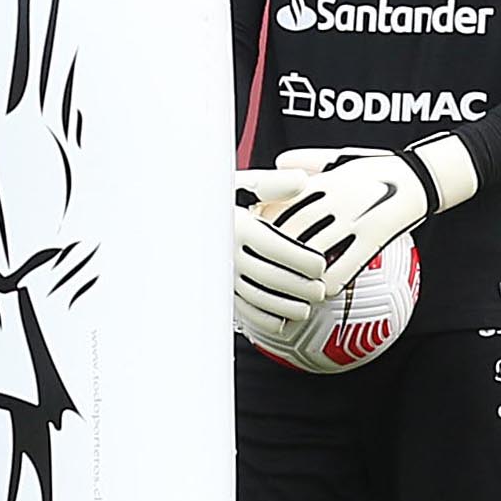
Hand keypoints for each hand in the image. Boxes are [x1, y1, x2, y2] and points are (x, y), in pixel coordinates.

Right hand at [230, 171, 330, 349]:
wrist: (180, 218)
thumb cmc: (217, 199)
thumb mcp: (242, 185)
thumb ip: (272, 184)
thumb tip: (301, 180)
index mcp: (238, 226)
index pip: (278, 248)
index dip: (304, 261)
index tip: (321, 265)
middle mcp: (227, 253)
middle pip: (271, 277)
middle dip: (301, 287)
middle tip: (321, 290)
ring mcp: (220, 274)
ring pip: (258, 298)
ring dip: (286, 307)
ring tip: (307, 306)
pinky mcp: (217, 289)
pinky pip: (242, 310)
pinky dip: (264, 319)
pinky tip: (283, 320)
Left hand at [260, 136, 478, 300]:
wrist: (421, 176)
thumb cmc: (378, 169)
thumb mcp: (342, 158)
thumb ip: (309, 160)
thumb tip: (279, 161)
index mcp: (326, 180)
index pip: (281, 204)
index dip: (265, 226)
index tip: (257, 239)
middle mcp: (336, 198)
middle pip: (291, 231)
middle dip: (274, 252)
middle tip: (264, 269)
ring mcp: (355, 219)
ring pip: (313, 252)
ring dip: (297, 272)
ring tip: (287, 284)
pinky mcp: (374, 239)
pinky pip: (343, 269)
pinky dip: (326, 284)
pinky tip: (320, 290)